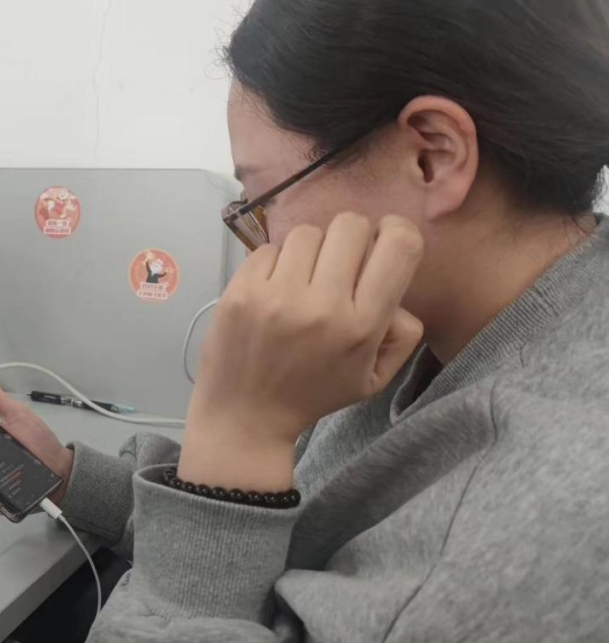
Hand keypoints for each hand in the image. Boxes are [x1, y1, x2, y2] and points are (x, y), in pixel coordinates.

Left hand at [181, 213, 424, 490]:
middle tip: (339, 263)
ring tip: (303, 280)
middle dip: (350, 238)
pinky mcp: (241, 292)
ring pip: (307, 232)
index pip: (399, 246)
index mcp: (361, 327)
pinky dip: (275, 263)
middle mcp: (322, 307)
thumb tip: (396, 291)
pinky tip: (274, 290)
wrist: (245, 416)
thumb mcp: (373, 378)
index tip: (383, 241)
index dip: (396, 231)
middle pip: (350, 225)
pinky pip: (269, 248)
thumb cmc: (313, 394)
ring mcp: (277, 297)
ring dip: (310, 250)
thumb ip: (402, 334)